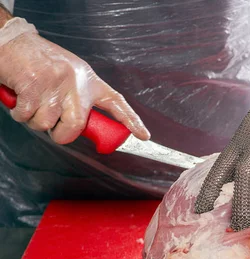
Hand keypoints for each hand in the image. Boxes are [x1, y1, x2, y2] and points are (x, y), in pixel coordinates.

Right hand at [0, 18, 149, 142]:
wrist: (13, 41)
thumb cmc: (41, 61)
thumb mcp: (71, 75)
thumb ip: (80, 97)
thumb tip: (83, 124)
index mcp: (88, 80)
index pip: (116, 102)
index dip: (131, 120)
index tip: (143, 135)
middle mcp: (75, 83)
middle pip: (77, 125)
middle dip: (63, 134)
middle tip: (54, 128)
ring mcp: (54, 84)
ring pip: (47, 124)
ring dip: (35, 121)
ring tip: (32, 101)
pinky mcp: (32, 87)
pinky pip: (26, 116)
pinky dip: (19, 113)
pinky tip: (19, 98)